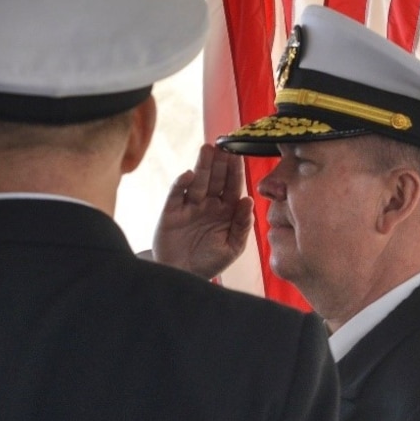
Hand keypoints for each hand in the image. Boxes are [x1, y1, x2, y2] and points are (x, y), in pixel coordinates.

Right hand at [151, 143, 252, 279]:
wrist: (181, 277)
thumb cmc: (208, 262)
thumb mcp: (232, 248)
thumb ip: (242, 225)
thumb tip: (248, 200)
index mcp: (226, 211)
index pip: (232, 186)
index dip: (235, 170)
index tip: (239, 153)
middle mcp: (208, 204)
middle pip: (215, 179)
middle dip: (219, 162)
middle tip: (223, 143)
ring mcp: (189, 206)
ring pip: (197, 182)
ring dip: (202, 165)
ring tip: (207, 148)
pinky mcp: (171, 212)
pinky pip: (176, 194)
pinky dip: (181, 184)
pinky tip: (189, 175)